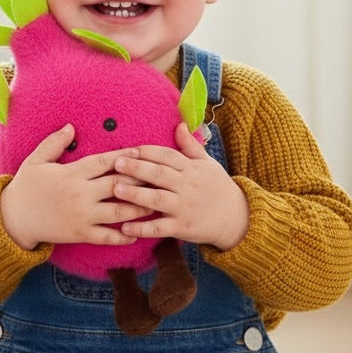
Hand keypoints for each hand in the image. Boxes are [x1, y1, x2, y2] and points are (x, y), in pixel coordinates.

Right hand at [0, 124, 148, 250]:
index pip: (103, 162)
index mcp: (72, 173)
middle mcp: (80, 194)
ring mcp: (82, 216)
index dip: (124, 155)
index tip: (141, 150)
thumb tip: (71, 127)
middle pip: (117, 184)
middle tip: (158, 176)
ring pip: (118, 212)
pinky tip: (137, 233)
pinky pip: (107, 236)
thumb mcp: (36, 160)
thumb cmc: (25, 187)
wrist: (13, 219)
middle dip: (139, 180)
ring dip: (139, 208)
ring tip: (156, 204)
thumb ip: (54, 143)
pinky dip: (123, 236)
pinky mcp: (80, 234)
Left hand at [112, 123, 248, 250]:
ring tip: (115, 190)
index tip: (128, 150)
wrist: (236, 218)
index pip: (167, 156)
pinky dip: (142, 228)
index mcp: (191, 168)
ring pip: (157, 199)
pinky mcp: (182, 227)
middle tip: (116, 163)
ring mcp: (184, 207)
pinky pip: (160, 228)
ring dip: (136, 195)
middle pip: (159, 174)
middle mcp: (187, 186)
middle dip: (136, 168)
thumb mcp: (207, 164)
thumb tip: (179, 124)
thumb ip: (190, 146)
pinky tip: (124, 227)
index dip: (147, 152)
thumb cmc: (218, 188)